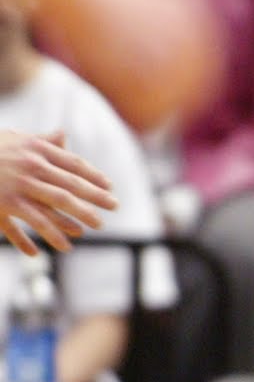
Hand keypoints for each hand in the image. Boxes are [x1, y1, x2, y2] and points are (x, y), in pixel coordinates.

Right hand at [0, 129, 116, 254]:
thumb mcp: (14, 139)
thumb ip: (40, 140)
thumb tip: (63, 135)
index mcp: (34, 149)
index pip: (72, 165)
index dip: (93, 176)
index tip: (109, 186)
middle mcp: (28, 168)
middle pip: (69, 187)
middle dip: (94, 199)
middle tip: (114, 207)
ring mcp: (15, 188)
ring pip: (51, 210)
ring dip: (72, 222)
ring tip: (89, 231)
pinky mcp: (2, 204)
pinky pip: (24, 226)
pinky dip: (38, 237)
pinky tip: (54, 246)